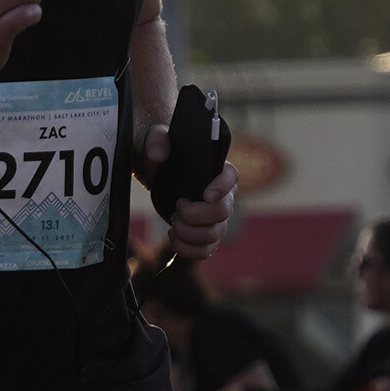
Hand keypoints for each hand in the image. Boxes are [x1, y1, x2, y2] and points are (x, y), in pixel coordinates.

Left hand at [141, 125, 236, 260]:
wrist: (160, 175)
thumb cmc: (165, 154)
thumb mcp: (158, 139)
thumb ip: (158, 141)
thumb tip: (158, 155)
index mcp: (218, 169)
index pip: (231, 176)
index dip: (222, 187)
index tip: (204, 195)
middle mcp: (224, 195)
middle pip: (222, 212)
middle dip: (194, 216)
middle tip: (176, 208)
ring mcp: (218, 218)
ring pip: (214, 235)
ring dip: (188, 233)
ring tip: (172, 223)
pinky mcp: (207, 235)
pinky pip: (206, 251)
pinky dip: (187, 249)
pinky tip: (173, 237)